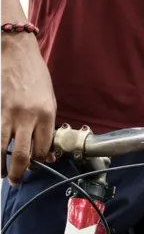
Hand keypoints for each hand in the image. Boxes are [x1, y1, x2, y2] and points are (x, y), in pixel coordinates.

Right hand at [0, 35, 56, 185]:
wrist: (13, 52)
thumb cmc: (34, 75)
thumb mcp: (49, 98)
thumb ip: (46, 124)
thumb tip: (46, 151)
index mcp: (45, 113)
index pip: (43, 149)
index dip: (41, 162)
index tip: (38, 166)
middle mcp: (25, 117)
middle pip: (21, 156)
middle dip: (18, 174)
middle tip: (15, 181)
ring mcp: (4, 114)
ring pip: (0, 151)